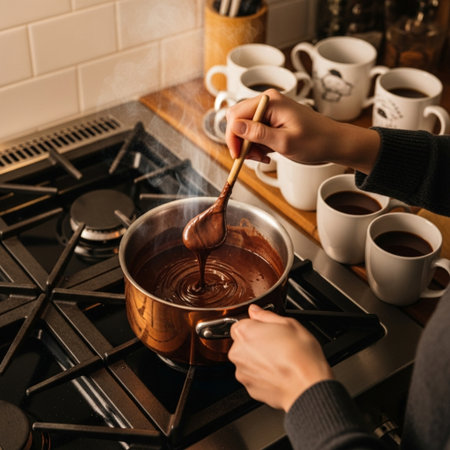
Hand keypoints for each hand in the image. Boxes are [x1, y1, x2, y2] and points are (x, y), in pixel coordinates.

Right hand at [225, 89, 379, 173]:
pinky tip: (267, 154)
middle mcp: (268, 102)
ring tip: (263, 158)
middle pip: (238, 120)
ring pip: (244, 128)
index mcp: (270, 102)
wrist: (334, 143)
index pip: (236, 115)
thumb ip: (257, 133)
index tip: (238, 155)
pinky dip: (256, 145)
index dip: (233, 137)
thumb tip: (235, 126)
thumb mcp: (284, 142)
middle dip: (241, 142)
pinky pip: (254, 132)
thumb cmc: (316, 141)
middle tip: (251, 158)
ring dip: (249, 146)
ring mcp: (270, 111)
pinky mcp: (272, 120)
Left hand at [229, 304, 332, 411]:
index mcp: (244, 332)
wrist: (308, 387)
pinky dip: (262, 374)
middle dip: (255, 343)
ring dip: (258, 359)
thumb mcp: (289, 323)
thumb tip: (255, 310)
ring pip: (247, 361)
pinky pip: (253, 377)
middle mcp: (238, 353)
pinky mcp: (249, 388)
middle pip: (242, 343)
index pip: (240, 324)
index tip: (267, 330)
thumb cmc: (301, 356)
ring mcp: (242, 372)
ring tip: (279, 360)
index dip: (255, 326)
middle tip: (276, 345)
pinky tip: (278, 372)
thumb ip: (266, 315)